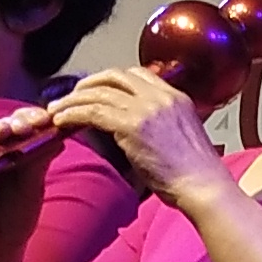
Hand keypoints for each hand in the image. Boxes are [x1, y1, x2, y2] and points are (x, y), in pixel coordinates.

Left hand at [47, 67, 227, 202]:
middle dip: (89, 83)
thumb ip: (159, 125)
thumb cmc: (195, 174)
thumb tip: (131, 132)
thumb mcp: (181, 137)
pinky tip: (61, 121)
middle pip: (115, 75)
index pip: (138, 74)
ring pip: (99, 92)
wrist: (204, 187)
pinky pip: (93, 111)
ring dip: (73, 99)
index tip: (96, 92)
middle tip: (72, 96)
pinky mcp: (132, 126)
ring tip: (57, 110)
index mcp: (176, 97)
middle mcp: (161, 96)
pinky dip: (73, 113)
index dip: (111, 80)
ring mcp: (146, 109)